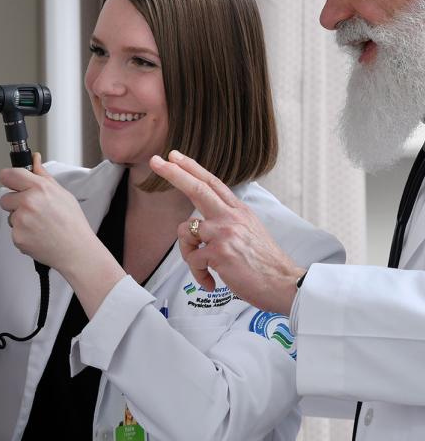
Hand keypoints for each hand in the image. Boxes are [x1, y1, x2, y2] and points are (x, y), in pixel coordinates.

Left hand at [0, 155, 124, 317]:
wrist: (76, 250)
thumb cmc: (72, 223)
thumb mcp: (62, 193)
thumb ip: (43, 176)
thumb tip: (34, 159)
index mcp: (39, 188)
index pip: (8, 175)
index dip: (8, 178)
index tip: (9, 181)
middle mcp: (28, 202)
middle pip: (5, 198)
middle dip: (15, 204)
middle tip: (33, 211)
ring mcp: (21, 220)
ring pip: (10, 217)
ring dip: (20, 220)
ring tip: (40, 225)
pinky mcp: (17, 237)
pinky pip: (14, 232)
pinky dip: (23, 235)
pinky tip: (38, 235)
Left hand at [149, 151, 303, 314]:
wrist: (284, 283)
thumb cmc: (265, 264)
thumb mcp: (250, 231)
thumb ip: (227, 222)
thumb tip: (201, 225)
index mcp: (238, 211)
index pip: (212, 183)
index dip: (192, 168)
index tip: (175, 156)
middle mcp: (231, 217)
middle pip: (197, 189)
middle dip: (173, 173)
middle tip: (155, 161)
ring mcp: (225, 233)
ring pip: (185, 232)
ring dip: (188, 252)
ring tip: (204, 267)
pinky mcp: (220, 252)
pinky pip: (193, 259)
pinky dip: (198, 274)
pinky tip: (211, 281)